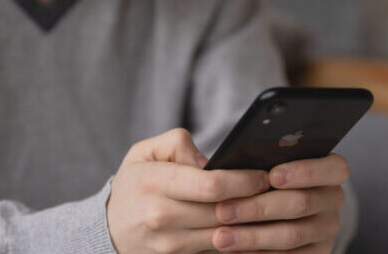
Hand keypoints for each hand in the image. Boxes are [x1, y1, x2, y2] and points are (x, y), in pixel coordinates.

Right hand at [107, 128, 269, 253]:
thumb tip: (212, 161)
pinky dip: (238, 242)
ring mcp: (169, 246)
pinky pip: (218, 253)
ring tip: (270, 208)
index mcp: (153, 184)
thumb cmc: (135, 184)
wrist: (109, 229)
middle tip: (278, 191)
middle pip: (223, 212)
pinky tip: (253, 229)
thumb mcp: (145, 152)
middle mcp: (161, 218)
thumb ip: (178, 144)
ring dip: (252, 225)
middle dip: (256, 202)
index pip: (211, 185)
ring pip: (225, 237)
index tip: (264, 175)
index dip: (244, 181)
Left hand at [212, 154, 349, 253]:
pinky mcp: (317, 253)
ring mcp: (326, 229)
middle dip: (258, 208)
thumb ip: (258, 158)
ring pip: (291, 235)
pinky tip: (234, 251)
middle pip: (302, 203)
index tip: (272, 176)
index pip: (334, 168)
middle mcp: (333, 198)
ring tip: (221, 237)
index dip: (305, 171)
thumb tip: (231, 162)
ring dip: (252, 237)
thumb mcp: (263, 161)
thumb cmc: (261, 175)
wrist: (265, 207)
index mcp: (329, 169)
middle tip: (223, 211)